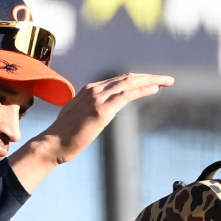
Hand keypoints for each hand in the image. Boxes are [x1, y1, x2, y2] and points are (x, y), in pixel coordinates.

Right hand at [9, 73, 173, 192]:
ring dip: (150, 81)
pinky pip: (127, 95)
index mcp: (89, 90)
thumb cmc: (64, 136)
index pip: (118, 80)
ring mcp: (98, 98)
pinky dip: (143, 90)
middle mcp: (94, 89)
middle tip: (167, 79)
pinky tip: (155, 89)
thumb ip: (90, 111)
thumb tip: (99, 114)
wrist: (52, 143)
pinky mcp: (102, 110)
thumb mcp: (78, 118)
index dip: (136, 80)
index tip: (152, 82)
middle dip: (149, 77)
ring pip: (129, 83)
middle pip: (126, 78)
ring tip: (167, 82)